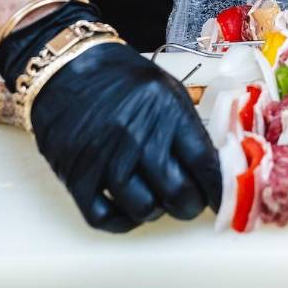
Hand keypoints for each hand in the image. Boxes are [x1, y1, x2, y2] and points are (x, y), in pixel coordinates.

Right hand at [24, 42, 221, 232]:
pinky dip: (121, 220)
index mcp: (166, 112)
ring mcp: (105, 159)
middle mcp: (137, 137)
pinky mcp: (77, 176)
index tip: (221, 199)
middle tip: (189, 200)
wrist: (66, 67)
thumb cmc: (120, 79)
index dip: (218, 191)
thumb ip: (188, 129)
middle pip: (178, 194)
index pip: (205, 166)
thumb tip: (211, 170)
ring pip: (144, 210)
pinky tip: (128, 207)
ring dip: (156, 210)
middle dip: (190, 205)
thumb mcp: (166, 89)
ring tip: (156, 198)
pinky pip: (104, 218)